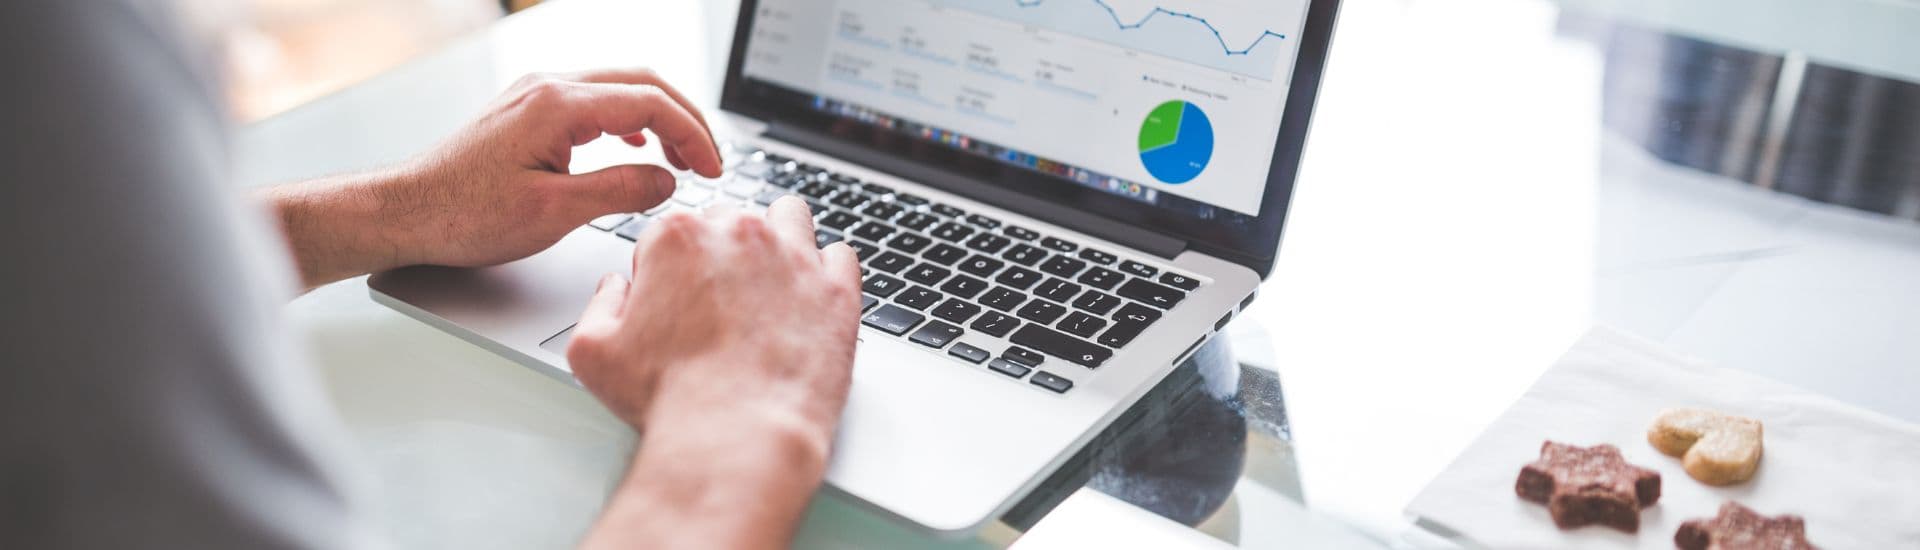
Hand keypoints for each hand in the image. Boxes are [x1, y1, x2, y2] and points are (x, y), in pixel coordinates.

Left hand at [261, 68, 721, 288]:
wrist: (405, 212)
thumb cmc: (463, 216)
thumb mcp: (553, 214)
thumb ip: (619, 191)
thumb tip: (666, 181)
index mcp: (558, 105)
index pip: (650, 102)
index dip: (693, 135)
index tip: (713, 169)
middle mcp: (548, 88)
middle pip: (642, 83)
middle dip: (685, 120)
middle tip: (710, 161)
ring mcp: (536, 95)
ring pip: (620, 88)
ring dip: (659, 119)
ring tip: (682, 158)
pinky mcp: (528, 111)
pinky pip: (594, 101)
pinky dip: (628, 120)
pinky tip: (636, 145)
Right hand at [568, 198, 862, 549]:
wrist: (735, 437)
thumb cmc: (669, 399)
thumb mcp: (593, 351)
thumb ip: (599, 304)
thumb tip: (616, 287)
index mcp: (678, 237)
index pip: (671, 232)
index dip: (668, 269)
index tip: (674, 302)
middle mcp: (739, 234)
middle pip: (730, 222)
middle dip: (722, 253)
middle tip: (720, 303)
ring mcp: (794, 257)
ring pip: (788, 218)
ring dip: (778, 240)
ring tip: (769, 285)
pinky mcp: (837, 289)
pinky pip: (840, 255)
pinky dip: (827, 271)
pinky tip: (811, 299)